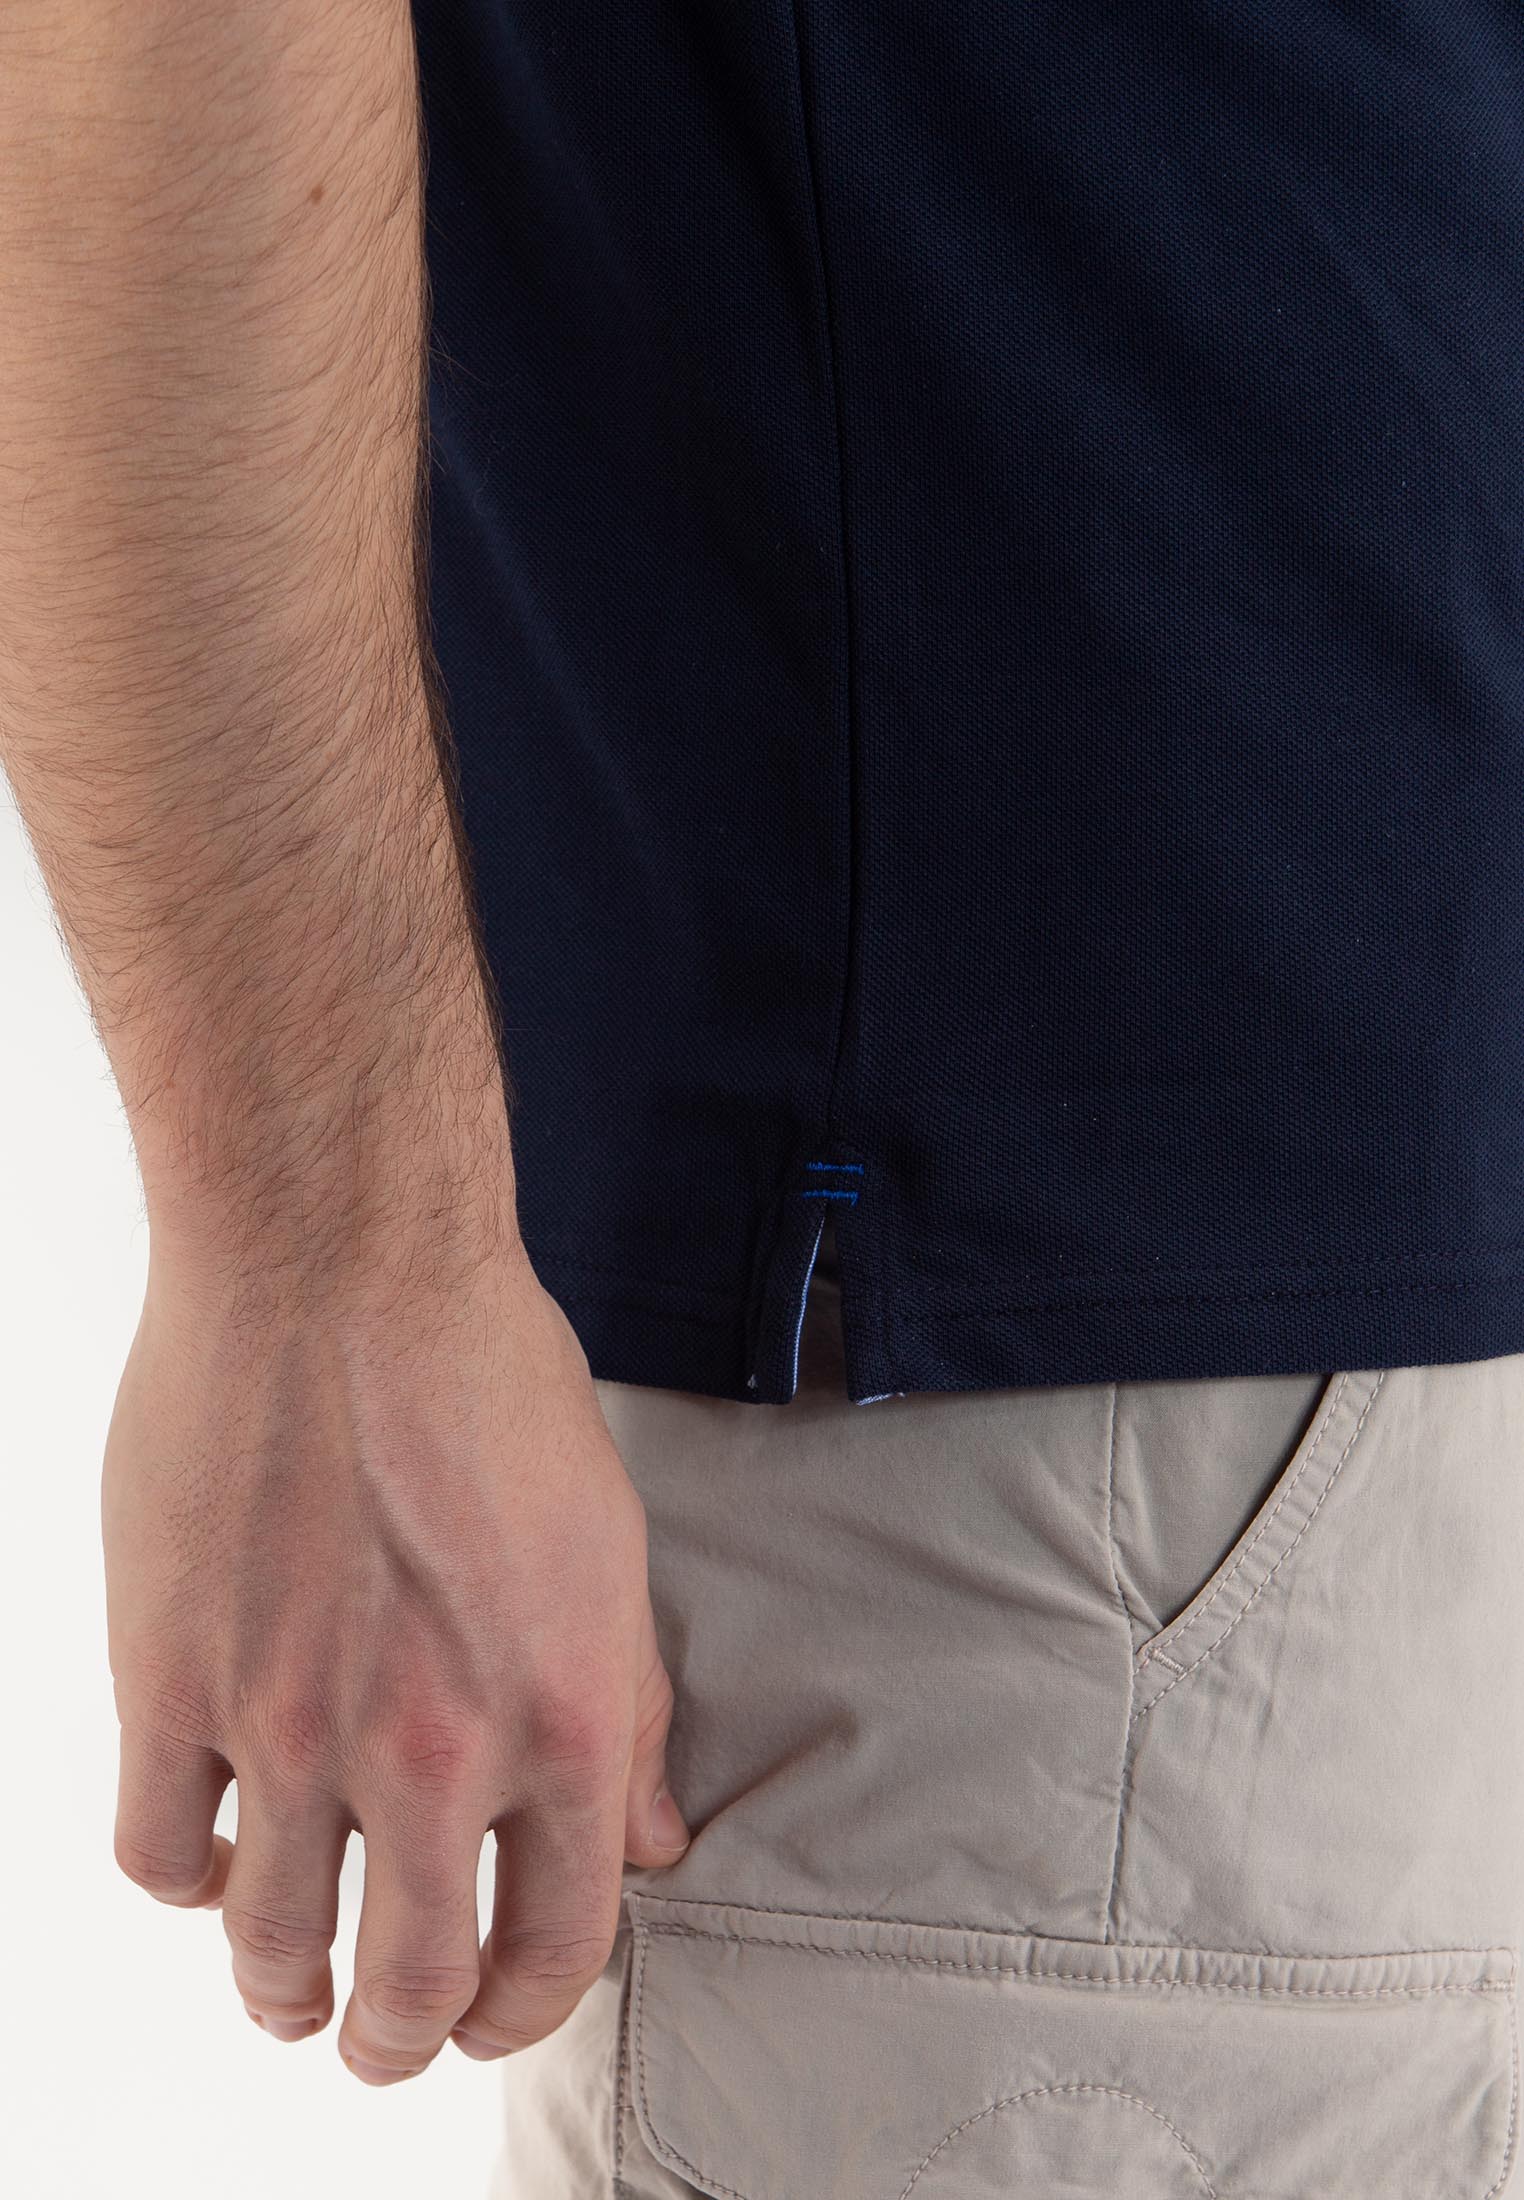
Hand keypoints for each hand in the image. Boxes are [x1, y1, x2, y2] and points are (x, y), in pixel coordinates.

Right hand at [101, 1242, 688, 2084]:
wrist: (342, 1265)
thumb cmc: (490, 1379)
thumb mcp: (607, 1545)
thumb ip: (632, 1712)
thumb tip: (648, 1842)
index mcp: (565, 1719)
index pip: (558, 1947)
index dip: (525, 2012)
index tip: (495, 2017)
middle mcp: (435, 1749)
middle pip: (413, 1988)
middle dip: (401, 2040)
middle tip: (385, 2040)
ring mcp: (294, 1726)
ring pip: (275, 1947)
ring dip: (285, 1992)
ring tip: (291, 1990)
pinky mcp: (172, 1681)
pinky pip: (161, 1851)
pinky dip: (188, 1879)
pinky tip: (211, 1854)